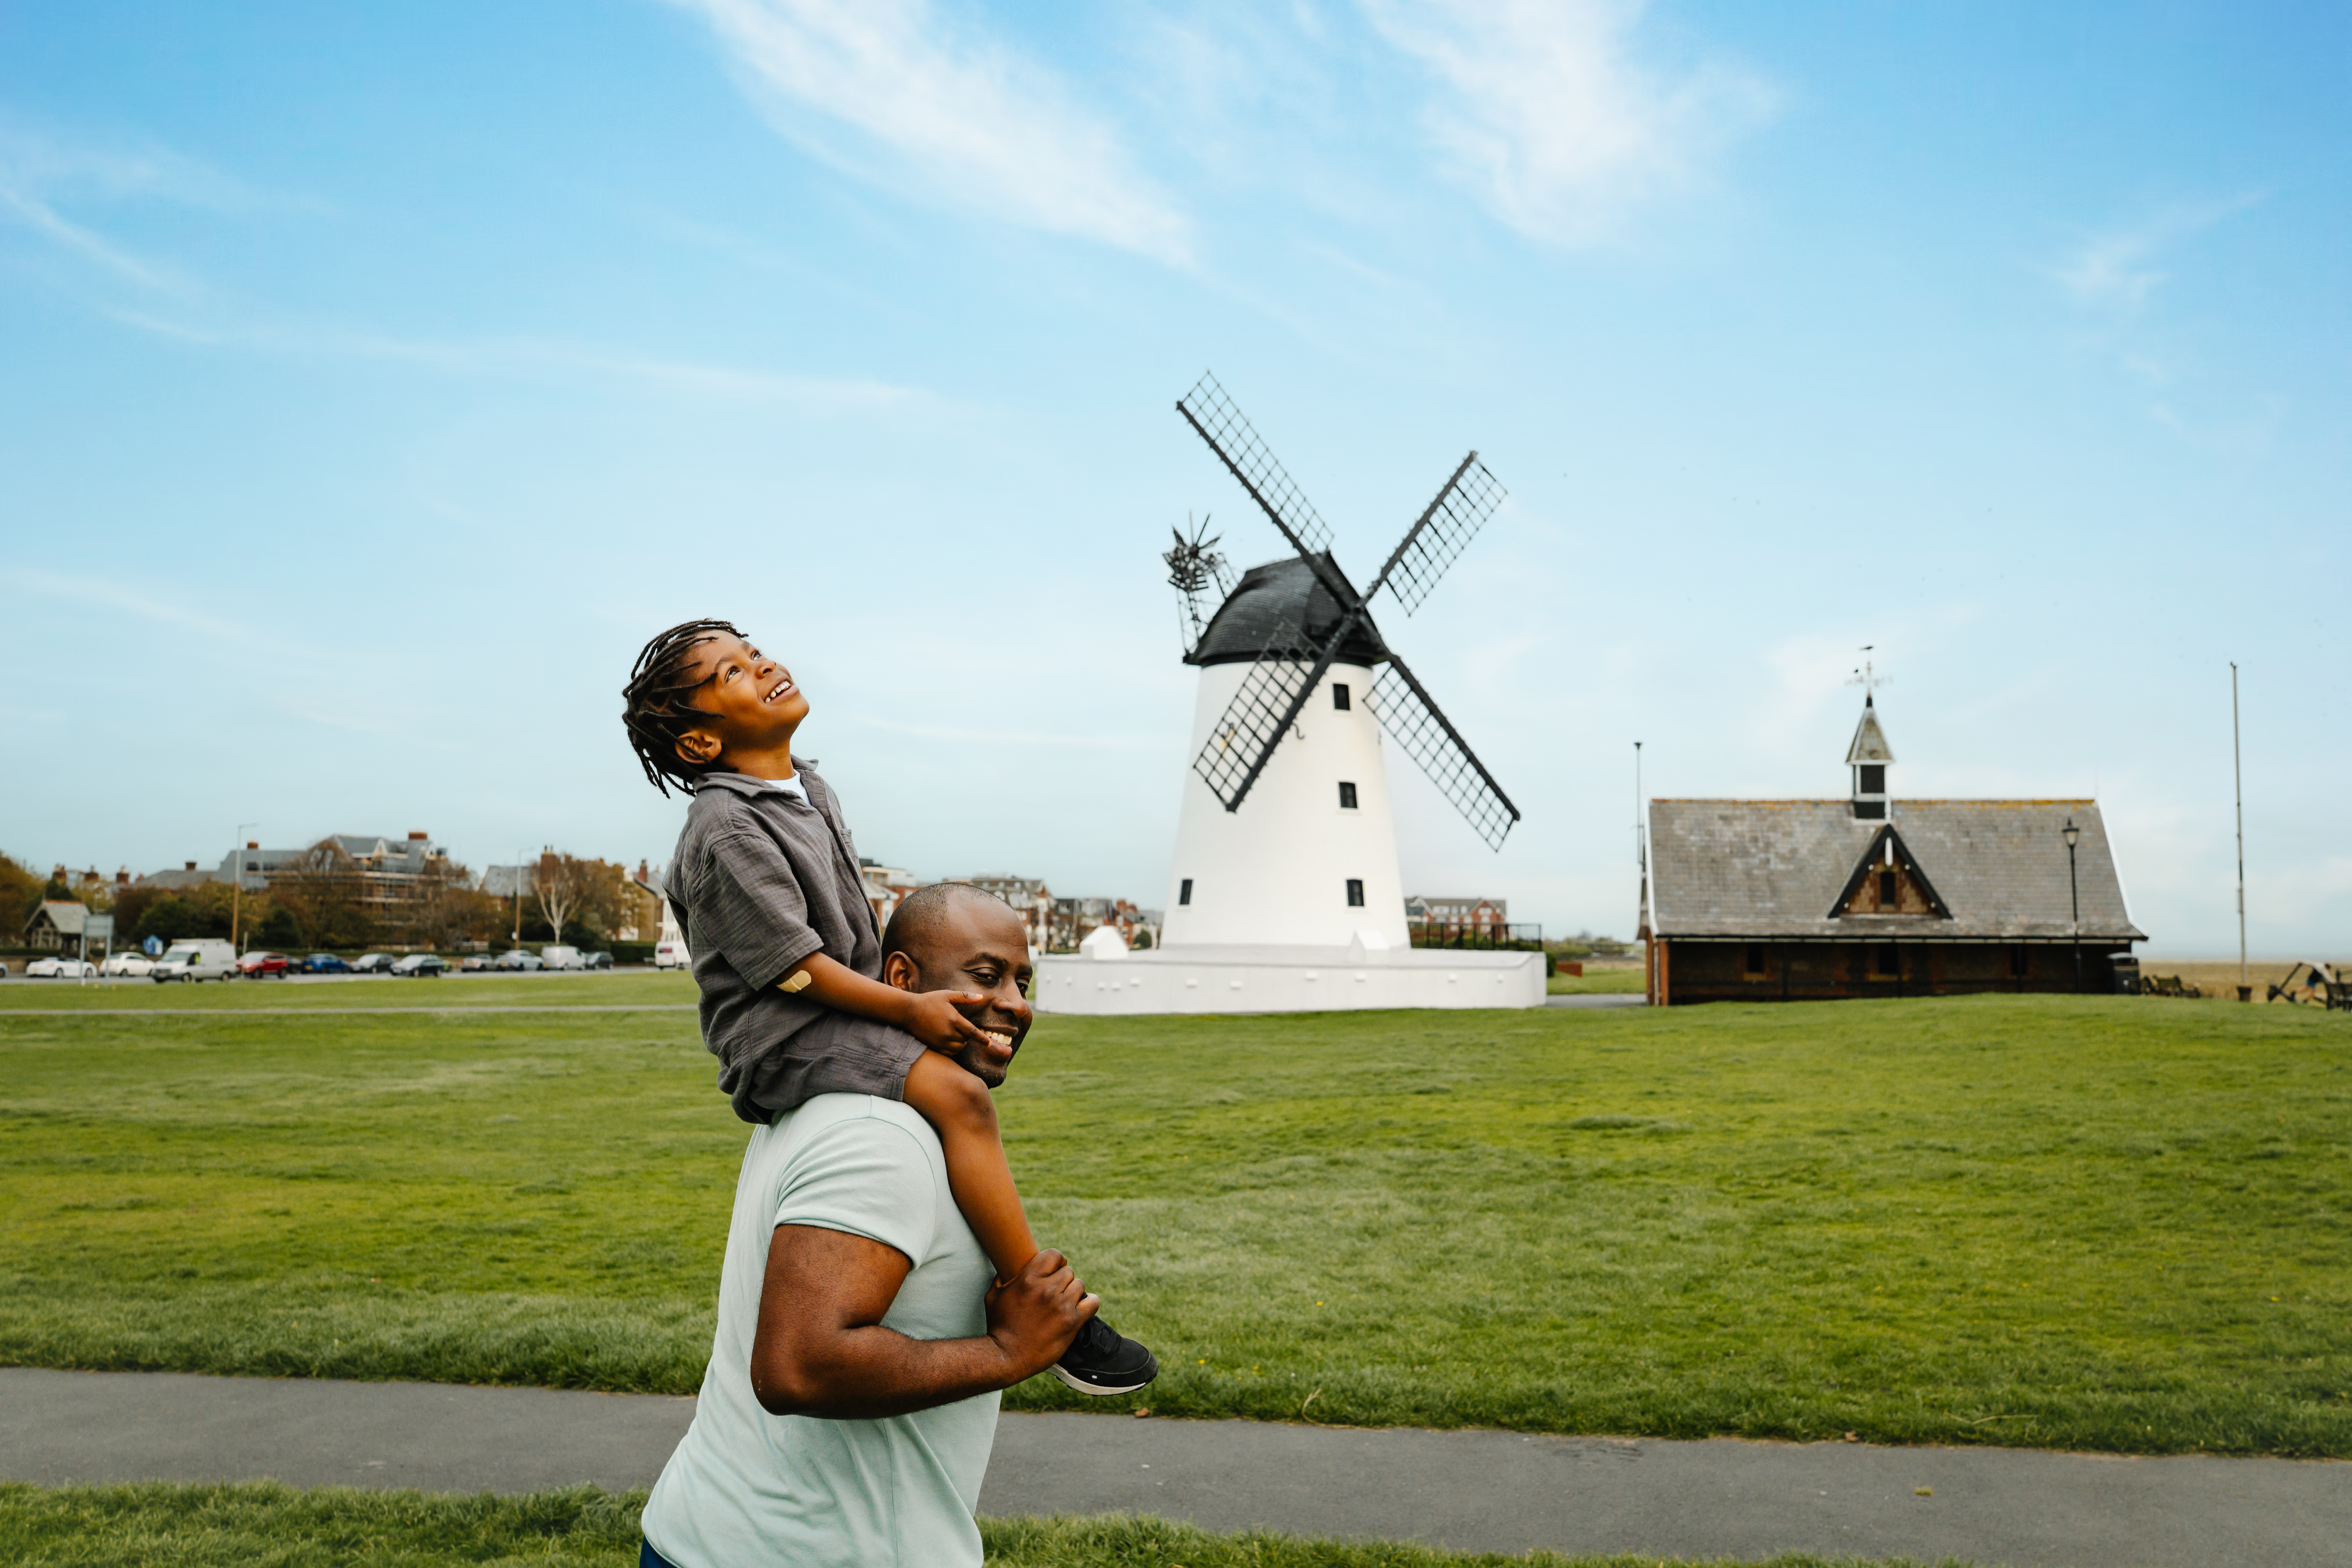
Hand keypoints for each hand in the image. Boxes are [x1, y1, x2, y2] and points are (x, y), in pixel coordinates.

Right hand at [900, 989, 991, 1051]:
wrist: (909, 1011)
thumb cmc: (929, 1001)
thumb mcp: (947, 995)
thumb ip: (965, 997)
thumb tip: (981, 997)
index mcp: (954, 1020)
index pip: (973, 1032)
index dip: (983, 1039)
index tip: (990, 1044)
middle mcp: (948, 1032)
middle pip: (965, 1040)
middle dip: (967, 1036)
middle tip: (962, 1028)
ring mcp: (940, 1041)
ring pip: (958, 1048)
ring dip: (961, 1043)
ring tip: (956, 1035)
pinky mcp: (934, 1046)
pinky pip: (949, 1053)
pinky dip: (953, 1049)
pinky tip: (950, 1042)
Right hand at [985, 1248, 1096, 1380]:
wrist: (1007, 1356)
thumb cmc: (999, 1326)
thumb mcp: (993, 1295)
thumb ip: (1002, 1277)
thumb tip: (1007, 1265)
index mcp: (1029, 1279)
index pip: (1054, 1254)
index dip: (1056, 1261)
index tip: (1054, 1269)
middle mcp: (1047, 1289)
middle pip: (1068, 1272)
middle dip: (1062, 1280)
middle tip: (1055, 1292)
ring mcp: (1061, 1305)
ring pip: (1079, 1285)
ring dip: (1073, 1292)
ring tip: (1064, 1302)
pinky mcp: (1072, 1322)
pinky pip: (1092, 1303)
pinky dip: (1090, 1303)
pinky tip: (1083, 1306)